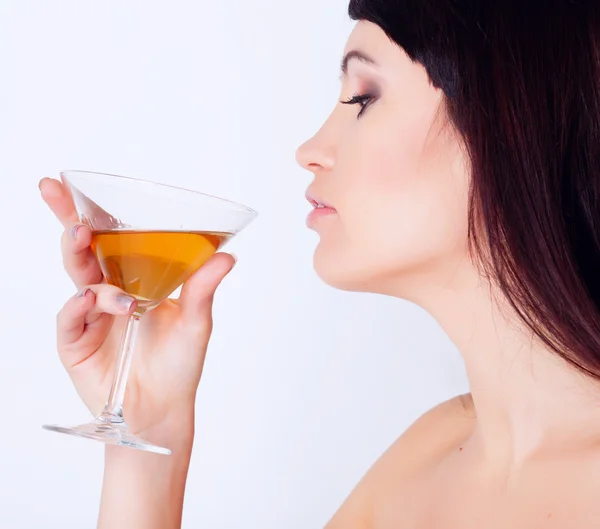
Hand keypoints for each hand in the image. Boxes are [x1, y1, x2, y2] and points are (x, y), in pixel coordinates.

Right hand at [39, 177, 234, 443]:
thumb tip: (227, 256)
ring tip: (83, 240)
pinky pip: (70, 317)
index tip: (68, 182)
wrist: (164, 408)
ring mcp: (90, 316)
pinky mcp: (76, 343)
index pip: (108, 240)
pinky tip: (94, 301)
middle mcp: (108, 292)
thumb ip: (202, 288)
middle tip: (66, 204)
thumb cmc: (180, 363)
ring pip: (77, 277)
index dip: (87, 212)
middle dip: (69, 222)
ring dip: (78, 255)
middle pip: (83, 250)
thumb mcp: (197, 321)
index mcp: (133, 279)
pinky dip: (80, 305)